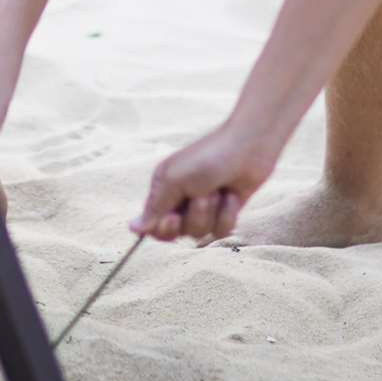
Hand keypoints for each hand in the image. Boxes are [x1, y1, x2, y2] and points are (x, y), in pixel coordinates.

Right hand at [133, 111, 285, 243]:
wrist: (248, 148)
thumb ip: (155, 208)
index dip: (162, 228)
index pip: (153, 225)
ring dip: (210, 212)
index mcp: (163, 189)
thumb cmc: (207, 158)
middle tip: (199, 199)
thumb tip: (132, 229)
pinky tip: (231, 195)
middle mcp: (181, 199)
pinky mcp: (225, 211)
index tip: (174, 216)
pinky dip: (227, 214)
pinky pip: (221, 230)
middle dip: (191, 218)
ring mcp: (204, 207)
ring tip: (217, 190)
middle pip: (177, 233)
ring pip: (200, 232)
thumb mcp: (175, 180)